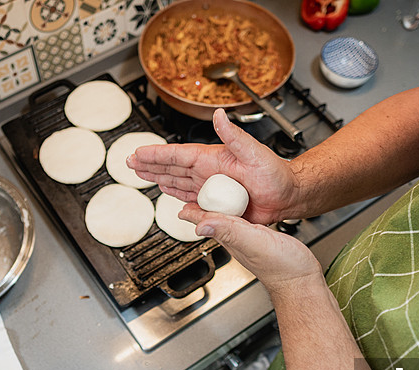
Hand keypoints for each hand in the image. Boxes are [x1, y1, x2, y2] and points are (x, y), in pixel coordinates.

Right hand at [127, 108, 298, 224]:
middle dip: (150, 165)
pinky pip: (191, 200)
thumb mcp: (254, 152)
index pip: (178, 155)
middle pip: (172, 168)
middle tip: (130, 162)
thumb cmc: (276, 173)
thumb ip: (234, 135)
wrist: (287, 195)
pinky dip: (176, 196)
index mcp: (214, 159)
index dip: (157, 154)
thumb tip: (219, 115)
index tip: (138, 153)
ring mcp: (212, 188)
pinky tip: (166, 192)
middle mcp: (209, 172)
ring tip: (141, 174)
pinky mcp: (217, 204)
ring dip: (159, 178)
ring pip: (178, 182)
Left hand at [180, 204, 324, 292]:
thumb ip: (228, 231)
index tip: (182, 207)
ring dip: (218, 213)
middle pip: (214, 222)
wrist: (302, 282)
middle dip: (202, 211)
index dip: (194, 212)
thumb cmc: (282, 268)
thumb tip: (199, 225)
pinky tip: (240, 214)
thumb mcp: (252, 242)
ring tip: (210, 205)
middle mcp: (238, 240)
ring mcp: (249, 242)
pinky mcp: (263, 241)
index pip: (207, 222)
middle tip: (191, 201)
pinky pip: (244, 225)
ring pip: (227, 224)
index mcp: (232, 238)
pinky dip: (238, 217)